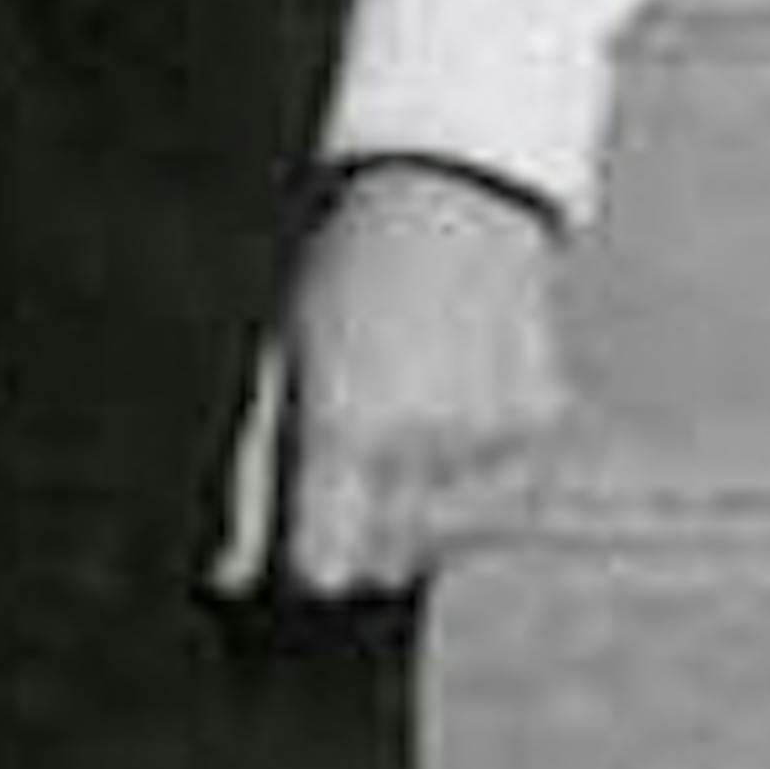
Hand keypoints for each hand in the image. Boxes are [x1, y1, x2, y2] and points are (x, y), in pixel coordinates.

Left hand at [216, 159, 567, 600]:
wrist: (452, 187)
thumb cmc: (341, 271)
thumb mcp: (277, 362)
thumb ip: (255, 477)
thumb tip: (229, 581)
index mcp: (345, 428)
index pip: (326, 572)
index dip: (307, 567)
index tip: (301, 541)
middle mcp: (423, 446)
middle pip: (387, 565)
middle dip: (361, 540)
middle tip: (351, 469)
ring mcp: (491, 440)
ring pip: (447, 540)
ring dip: (419, 513)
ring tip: (403, 425)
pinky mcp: (540, 427)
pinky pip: (500, 498)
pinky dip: (472, 478)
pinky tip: (452, 408)